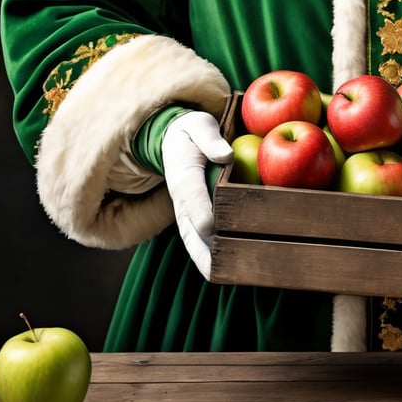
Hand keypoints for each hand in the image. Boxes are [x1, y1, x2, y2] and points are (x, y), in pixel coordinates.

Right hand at [161, 110, 232, 279]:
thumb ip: (210, 138)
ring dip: (204, 259)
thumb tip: (227, 155)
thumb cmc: (192, 131)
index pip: (190, 194)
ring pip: (191, 239)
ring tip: (221, 276)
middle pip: (188, 227)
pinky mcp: (191, 216)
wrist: (174, 140)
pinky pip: (196, 238)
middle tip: (216, 269)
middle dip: (201, 248)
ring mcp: (185, 209)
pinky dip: (206, 256)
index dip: (199, 210)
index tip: (209, 225)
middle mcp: (181, 197)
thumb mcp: (198, 124)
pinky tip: (223, 270)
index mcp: (183, 173)